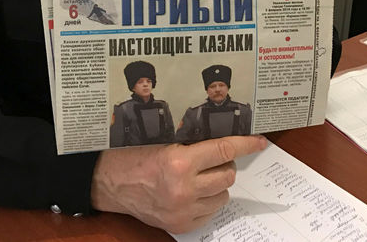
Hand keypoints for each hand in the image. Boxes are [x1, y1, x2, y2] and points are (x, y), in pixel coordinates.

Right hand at [90, 135, 266, 232]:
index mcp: (179, 162)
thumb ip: (191, 143)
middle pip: (228, 175)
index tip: (258, 141)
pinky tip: (192, 191)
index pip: (223, 151)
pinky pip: (210, 212)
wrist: (108, 183)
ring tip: (198, 176)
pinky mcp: (180, 224)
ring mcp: (182, 210)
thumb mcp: (162, 141)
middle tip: (211, 158)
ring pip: (222, 195)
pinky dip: (207, 201)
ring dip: (216, 184)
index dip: (244, 144)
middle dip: (224, 165)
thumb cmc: (131, 156)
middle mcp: (183, 188)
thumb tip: (222, 141)